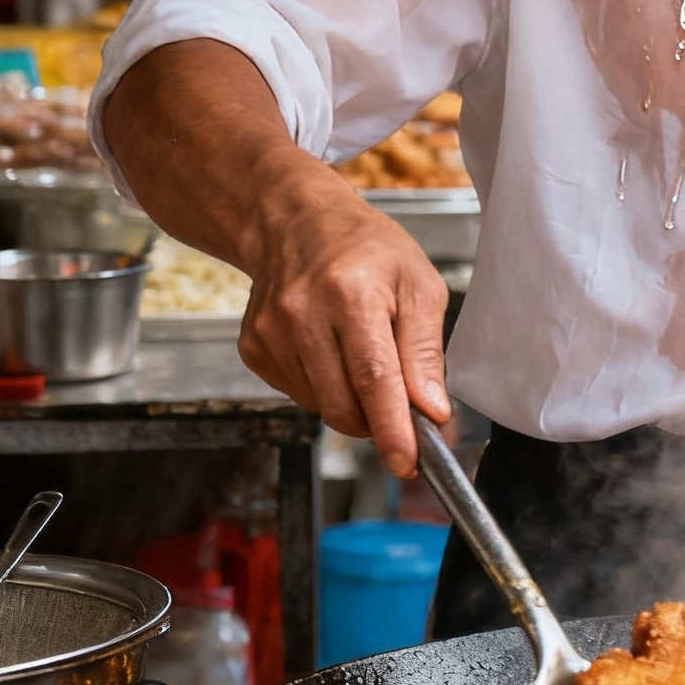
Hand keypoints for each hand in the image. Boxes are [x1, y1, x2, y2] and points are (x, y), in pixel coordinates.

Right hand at [237, 157, 450, 475]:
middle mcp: (301, 314)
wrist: (295, 222)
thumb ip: (426, 351)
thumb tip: (431, 411)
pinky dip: (325, 389)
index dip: (391, 428)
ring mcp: (269, 333)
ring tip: (364, 357)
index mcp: (351, 293)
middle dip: (378, 420)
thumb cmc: (367, 249)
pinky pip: (300, 395)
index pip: (373, 379)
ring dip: (353, 403)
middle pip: (344, 404)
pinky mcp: (253, 348)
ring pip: (321, 407)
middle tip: (402, 406)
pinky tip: (331, 351)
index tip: (407, 462)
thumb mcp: (418, 284)